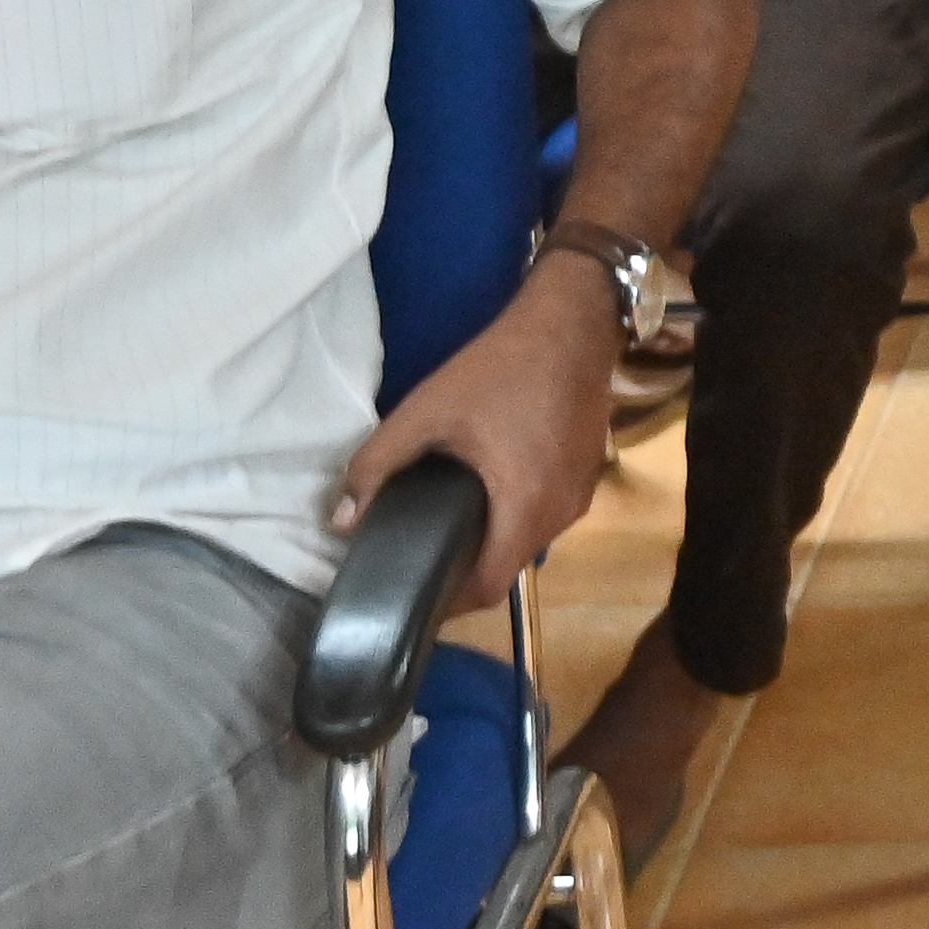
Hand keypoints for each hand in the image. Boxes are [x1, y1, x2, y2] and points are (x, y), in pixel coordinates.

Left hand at [341, 282, 626, 621]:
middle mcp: (560, 513)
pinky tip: (489, 491)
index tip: (412, 600)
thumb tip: (340, 521)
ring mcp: (581, 495)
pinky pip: (546, 515)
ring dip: (493, 542)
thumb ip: (378, 465)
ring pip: (529, 541)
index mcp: (523, 507)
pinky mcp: (588, 475)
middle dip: (465, 571)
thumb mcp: (425, 411)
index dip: (449, 605)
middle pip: (508, 568)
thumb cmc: (498, 369)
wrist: (572, 323)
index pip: (487, 589)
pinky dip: (516, 516)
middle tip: (418, 557)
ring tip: (449, 525)